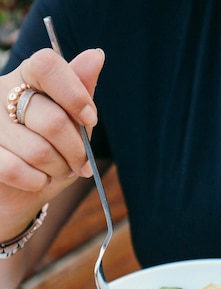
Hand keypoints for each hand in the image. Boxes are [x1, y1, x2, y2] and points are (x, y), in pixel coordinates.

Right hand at [0, 47, 104, 237]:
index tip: (91, 119)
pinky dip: (37, 181)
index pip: (47, 65)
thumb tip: (96, 55)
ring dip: (58, 169)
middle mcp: (2, 93)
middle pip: (53, 121)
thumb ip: (81, 91)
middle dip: (76, 151)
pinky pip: (17, 170)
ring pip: (39, 151)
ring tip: (56, 169)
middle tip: (80, 163)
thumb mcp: (73, 121)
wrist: (24, 188)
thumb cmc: (53, 149)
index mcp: (27, 76)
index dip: (74, 94)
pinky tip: (38, 179)